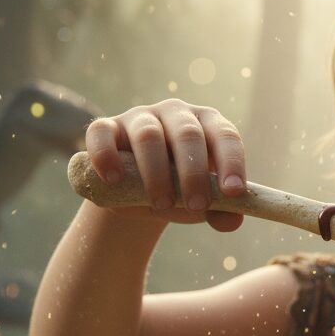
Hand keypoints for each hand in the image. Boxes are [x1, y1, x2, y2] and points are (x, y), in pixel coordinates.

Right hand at [84, 98, 246, 231]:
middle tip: (196, 206)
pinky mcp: (107, 127)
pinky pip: (102, 132)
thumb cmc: (181, 191)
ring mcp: (140, 118)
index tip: (233, 192)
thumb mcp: (203, 203)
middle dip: (194, 173)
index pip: (225, 135)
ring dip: (156, 172)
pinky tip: (114, 179)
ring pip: (148, 135)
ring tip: (161, 206)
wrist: (138, 194)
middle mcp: (176, 114)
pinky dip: (106, 155)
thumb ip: (222, 212)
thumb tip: (232, 221)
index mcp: (208, 125)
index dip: (231, 162)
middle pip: (188, 134)